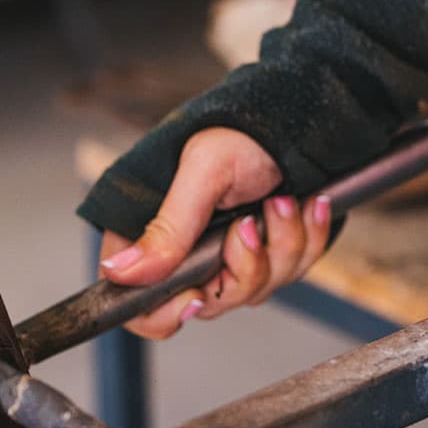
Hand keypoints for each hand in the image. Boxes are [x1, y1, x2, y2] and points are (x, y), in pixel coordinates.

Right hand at [98, 127, 331, 338]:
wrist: (297, 114)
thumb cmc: (241, 130)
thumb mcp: (202, 174)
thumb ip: (167, 228)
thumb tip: (121, 273)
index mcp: (149, 234)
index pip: (137, 304)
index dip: (164, 313)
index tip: (197, 295)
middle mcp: (184, 251)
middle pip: (207, 304)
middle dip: (243, 267)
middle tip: (251, 224)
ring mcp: (227, 256)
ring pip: (255, 290)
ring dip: (281, 245)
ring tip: (282, 199)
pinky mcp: (267, 253)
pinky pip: (291, 271)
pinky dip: (306, 238)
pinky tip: (306, 205)